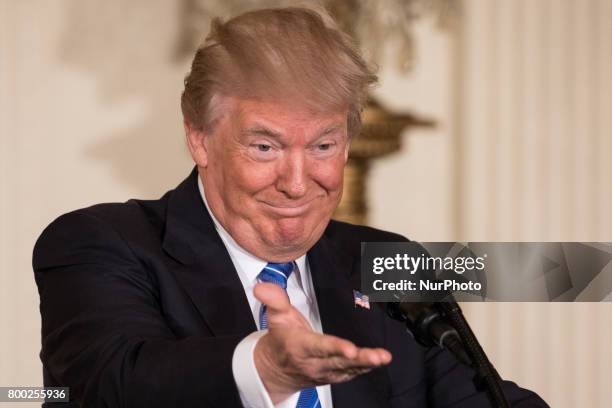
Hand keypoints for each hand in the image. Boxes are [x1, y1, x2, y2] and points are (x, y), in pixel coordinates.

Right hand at [253, 282, 391, 403]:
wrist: (277, 369)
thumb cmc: (282, 339)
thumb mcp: (276, 317)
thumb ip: (274, 300)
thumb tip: (263, 286)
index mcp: (300, 347)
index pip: (319, 347)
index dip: (335, 348)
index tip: (350, 349)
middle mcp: (315, 362)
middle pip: (339, 361)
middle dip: (359, 359)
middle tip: (377, 356)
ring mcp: (326, 371)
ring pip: (349, 369)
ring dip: (368, 364)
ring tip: (383, 357)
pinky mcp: (335, 375)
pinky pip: (353, 372)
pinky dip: (367, 368)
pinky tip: (380, 360)